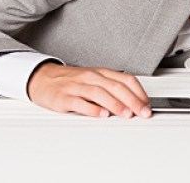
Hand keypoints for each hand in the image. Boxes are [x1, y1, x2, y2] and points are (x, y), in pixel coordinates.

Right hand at [27, 63, 151, 118]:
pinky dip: (92, 109)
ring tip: (126, 114)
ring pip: (100, 93)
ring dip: (115, 104)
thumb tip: (134, 104)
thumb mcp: (94, 81)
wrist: (42, 78)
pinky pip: (79, 102)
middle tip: (143, 112)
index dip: (139, 92)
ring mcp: (77, 86)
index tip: (147, 105)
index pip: (125, 80)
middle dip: (132, 101)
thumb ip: (112, 90)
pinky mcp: (64, 97)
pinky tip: (101, 115)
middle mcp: (91, 77)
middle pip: (116, 87)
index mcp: (101, 73)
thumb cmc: (71, 82)